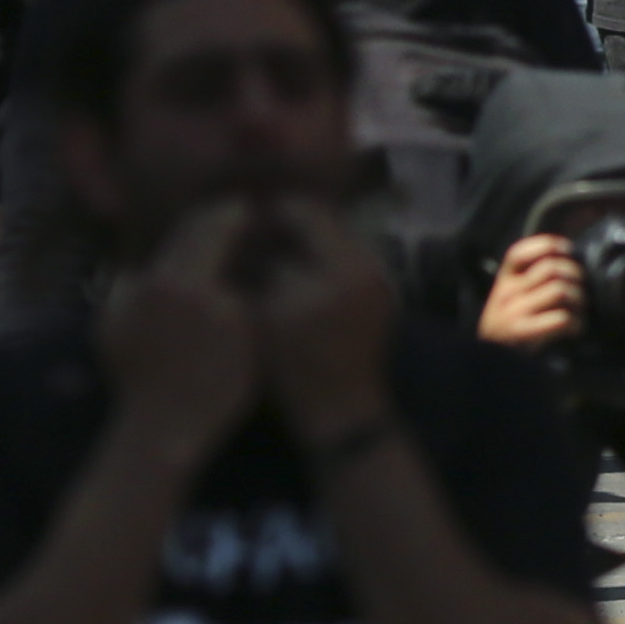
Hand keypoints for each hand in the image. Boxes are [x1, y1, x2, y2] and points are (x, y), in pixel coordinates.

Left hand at [103, 203, 261, 466]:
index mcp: (190, 283)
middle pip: (182, 235)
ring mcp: (124, 301)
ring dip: (185, 249)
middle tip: (233, 218)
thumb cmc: (221, 383)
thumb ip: (243, 282)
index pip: (214, 226)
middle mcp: (151, 283)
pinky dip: (159, 278)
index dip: (235, 213)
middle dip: (209, 224)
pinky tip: (178, 289)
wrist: (165, 428)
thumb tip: (246, 242)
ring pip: (159, 256)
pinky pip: (135, 282)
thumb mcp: (247, 329)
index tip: (252, 208)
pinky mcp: (108, 319)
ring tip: (208, 255)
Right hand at [247, 196, 398, 437]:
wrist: (343, 411)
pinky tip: (292, 276)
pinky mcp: (380, 295)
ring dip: (304, 241)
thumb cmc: (297, 368)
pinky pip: (347, 262)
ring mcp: (380, 279)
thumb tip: (253, 234)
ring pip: (336, 240)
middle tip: (254, 231)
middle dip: (289, 223)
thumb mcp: (269, 315)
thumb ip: (264, 268)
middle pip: (326, 221)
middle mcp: (370, 263)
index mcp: (343, 265)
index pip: (307, 213)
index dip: (271, 212)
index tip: (244, 217)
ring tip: (269, 253)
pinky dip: (320, 261)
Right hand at [477, 233, 583, 353]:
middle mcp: (506, 293)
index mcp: (504, 282)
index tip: (568, 250)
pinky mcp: (522, 332)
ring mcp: (513, 312)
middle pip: (551, 268)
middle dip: (576, 276)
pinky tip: (575, 330)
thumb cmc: (511, 333)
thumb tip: (567, 263)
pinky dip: (576, 323)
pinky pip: (560, 317)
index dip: (547, 245)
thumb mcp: (512, 302)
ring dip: (580, 300)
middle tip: (583, 290)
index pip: (519, 252)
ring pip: (560, 290)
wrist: (491, 368)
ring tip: (580, 312)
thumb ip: (530, 283)